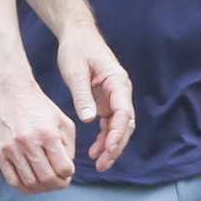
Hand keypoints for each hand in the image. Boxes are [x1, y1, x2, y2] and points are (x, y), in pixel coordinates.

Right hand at [0, 75, 76, 193]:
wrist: (11, 93)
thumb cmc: (41, 108)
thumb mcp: (63, 122)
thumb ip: (69, 147)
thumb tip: (67, 171)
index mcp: (48, 134)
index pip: (64, 168)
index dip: (69, 174)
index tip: (68, 171)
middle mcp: (29, 143)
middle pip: (47, 179)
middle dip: (58, 185)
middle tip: (60, 181)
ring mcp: (12, 149)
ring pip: (30, 183)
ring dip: (42, 188)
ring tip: (47, 183)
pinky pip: (12, 180)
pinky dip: (24, 187)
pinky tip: (31, 183)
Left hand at [55, 23, 133, 173]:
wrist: (77, 35)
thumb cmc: (77, 49)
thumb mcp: (76, 71)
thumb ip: (82, 95)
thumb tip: (89, 120)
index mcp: (117, 82)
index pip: (123, 112)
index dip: (117, 133)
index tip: (107, 149)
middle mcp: (120, 91)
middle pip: (125, 124)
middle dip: (116, 146)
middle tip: (103, 164)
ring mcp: (115, 97)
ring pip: (119, 127)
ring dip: (111, 146)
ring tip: (99, 163)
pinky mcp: (106, 101)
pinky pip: (109, 124)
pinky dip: (103, 138)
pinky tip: (95, 152)